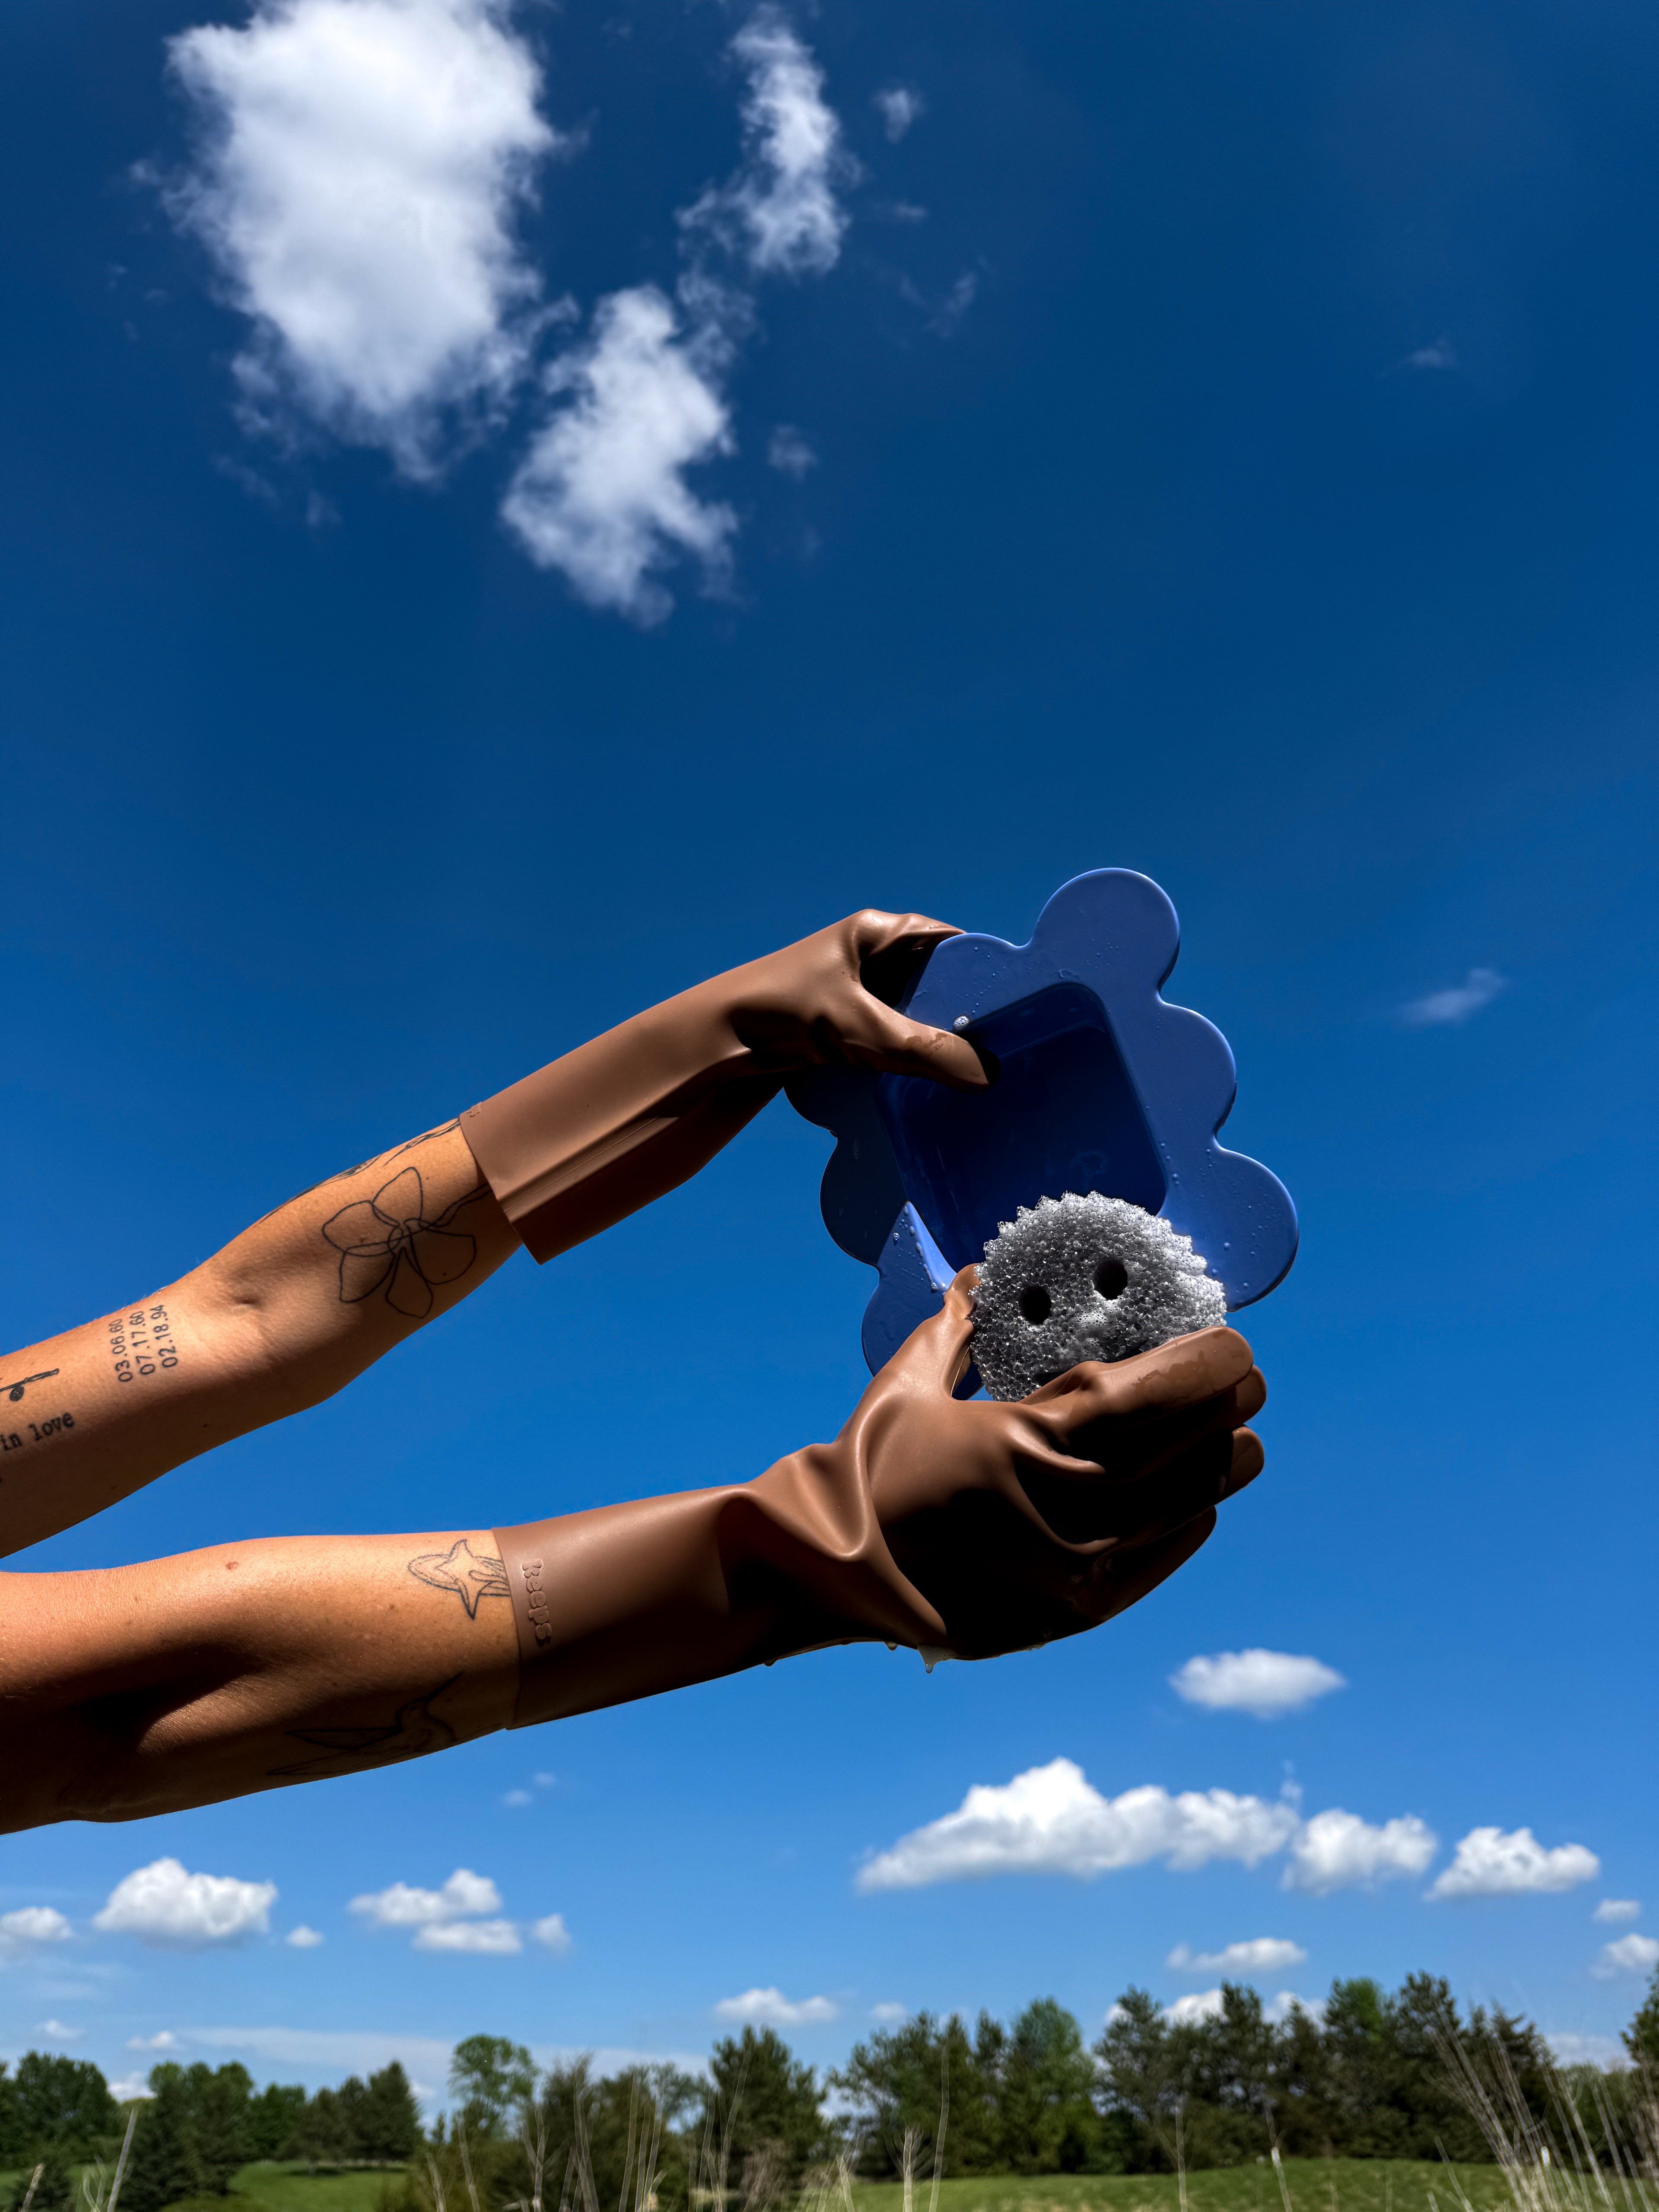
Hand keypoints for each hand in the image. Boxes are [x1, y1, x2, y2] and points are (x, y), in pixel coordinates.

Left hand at [464, 908, 987, 1261]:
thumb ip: (920, 1049)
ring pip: (923, 1021)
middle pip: (942, 987)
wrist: (711, 1046)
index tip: (1024, 1009)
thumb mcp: (856, 1028)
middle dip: (972, 1018)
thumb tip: (985, 1075)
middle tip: (1016, 1052)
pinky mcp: (852, 1034)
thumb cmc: (776, 1013)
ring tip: (990, 1076)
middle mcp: (876, 958)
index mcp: (881, 932)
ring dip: (946, 1047)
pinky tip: (943, 1090)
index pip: (954, 946)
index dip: (988, 973)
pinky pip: (901, 1046)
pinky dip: (919, 1064)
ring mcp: (864, 998)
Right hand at [800, 1268, 1265, 1658]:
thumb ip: (956, 1329)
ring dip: (1216, 1471)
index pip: (1142, 1397)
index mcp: (1023, 1441)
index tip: (1235, 1346)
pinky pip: (1149, 1568)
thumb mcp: (907, 1386)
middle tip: (1249, 1383)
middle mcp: (1061, 1507)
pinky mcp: (1067, 1613)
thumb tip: (980, 1278)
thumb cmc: (863, 1470)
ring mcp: (1070, 1568)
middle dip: (1221, 1411)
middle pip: (1175, 1451)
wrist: (823, 1574)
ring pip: (1176, 1511)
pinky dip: (1183, 1533)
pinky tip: (1202, 1509)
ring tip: (1245, 1443)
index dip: (1200, 1369)